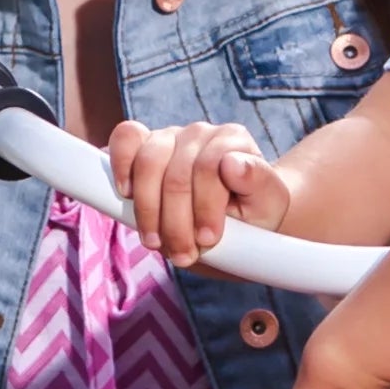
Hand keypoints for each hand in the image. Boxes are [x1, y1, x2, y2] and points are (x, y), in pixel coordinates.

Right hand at [105, 118, 290, 267]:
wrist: (237, 220)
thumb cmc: (254, 212)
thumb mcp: (268, 206)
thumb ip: (258, 183)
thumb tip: (233, 164)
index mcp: (233, 140)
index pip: (210, 166)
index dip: (206, 206)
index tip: (208, 239)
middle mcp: (201, 133)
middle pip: (177, 173)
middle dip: (176, 221)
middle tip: (183, 255)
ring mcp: (170, 136)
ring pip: (149, 162)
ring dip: (148, 209)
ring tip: (156, 242)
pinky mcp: (144, 144)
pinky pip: (125, 138)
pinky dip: (121, 165)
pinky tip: (127, 196)